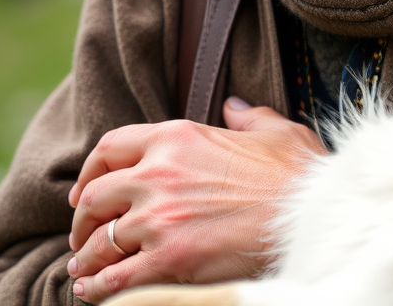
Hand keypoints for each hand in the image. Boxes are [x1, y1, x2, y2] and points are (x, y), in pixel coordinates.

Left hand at [66, 98, 325, 303]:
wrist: (309, 216)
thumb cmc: (296, 173)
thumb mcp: (274, 130)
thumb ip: (247, 115)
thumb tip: (234, 106)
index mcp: (178, 136)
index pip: (111, 147)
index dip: (90, 170)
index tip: (85, 189)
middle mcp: (159, 173)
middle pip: (96, 196)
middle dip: (83, 218)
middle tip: (83, 234)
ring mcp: (160, 218)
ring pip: (99, 241)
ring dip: (87, 257)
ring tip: (84, 268)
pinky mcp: (168, 259)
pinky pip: (115, 278)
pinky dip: (98, 288)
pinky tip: (94, 292)